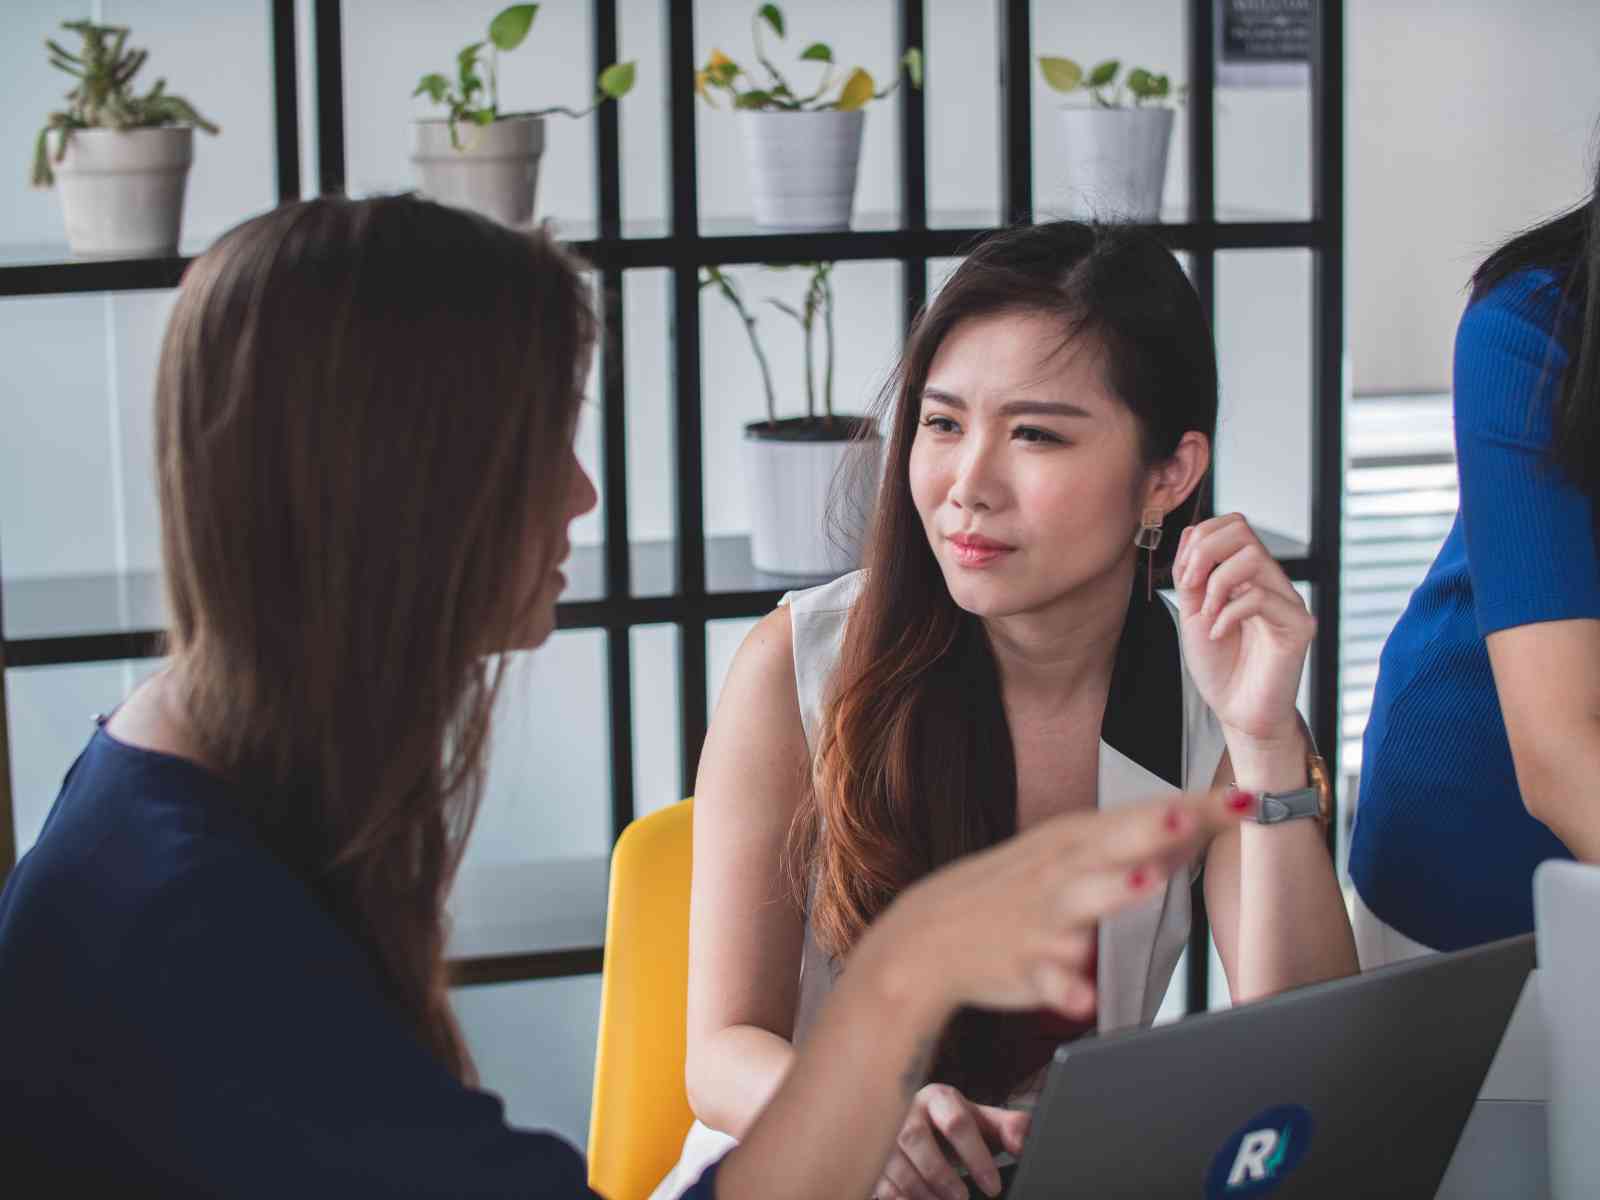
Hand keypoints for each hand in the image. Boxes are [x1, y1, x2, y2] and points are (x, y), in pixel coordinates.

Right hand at [865, 787, 1247, 1023]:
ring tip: (1145, 880)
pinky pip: (1046, 980)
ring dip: (1112, 890)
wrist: (929, 936)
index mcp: (1075, 840)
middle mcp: (1060, 870)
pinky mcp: (1022, 965)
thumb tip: (1199, 826)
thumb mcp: (1067, 855)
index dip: (1198, 808)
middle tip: (1190, 814)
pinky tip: (1082, 997)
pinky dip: (1064, 989)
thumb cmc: (1010, 892)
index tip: (1248, 798)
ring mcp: (1041, 917)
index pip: (1145, 815)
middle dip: (1150, 828)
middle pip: (1112, 844)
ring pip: (1080, 902)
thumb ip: (1133, 845)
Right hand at [871, 1084, 1028, 1199]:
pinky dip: (900, 1199)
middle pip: (915, 1139)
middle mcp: (907, 1110)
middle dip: (941, 1174)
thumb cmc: (955, 1125)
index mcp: (938, 1098)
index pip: (957, 1122)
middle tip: (963, 1199)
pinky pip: (880, 1182)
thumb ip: (1011, 1128)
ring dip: (922, 1191)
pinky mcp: (873, 1158)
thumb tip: (1023, 1144)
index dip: (976, 1157)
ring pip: (895, 1164)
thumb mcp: (984, 1122)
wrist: (921, 1125)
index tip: (992, 1187)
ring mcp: (885, 1134)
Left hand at [1171, 514, 1314, 743]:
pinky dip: (1228, 613)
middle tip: (1191, 588)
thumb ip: (1192, 574)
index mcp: (1248, 575)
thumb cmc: (1219, 666)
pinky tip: (1218, 635)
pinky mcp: (1299, 626)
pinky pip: (1261, 597)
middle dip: (1204, 552)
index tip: (1184, 576)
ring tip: (1207, 614)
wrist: (1237, 711)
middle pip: (1243, 528)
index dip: (1201, 539)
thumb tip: (1193, 532)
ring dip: (1217, 583)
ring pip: (1253, 556)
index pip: (1232, 525)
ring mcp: (1288, 601)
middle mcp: (1272, 581)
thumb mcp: (1193, 612)